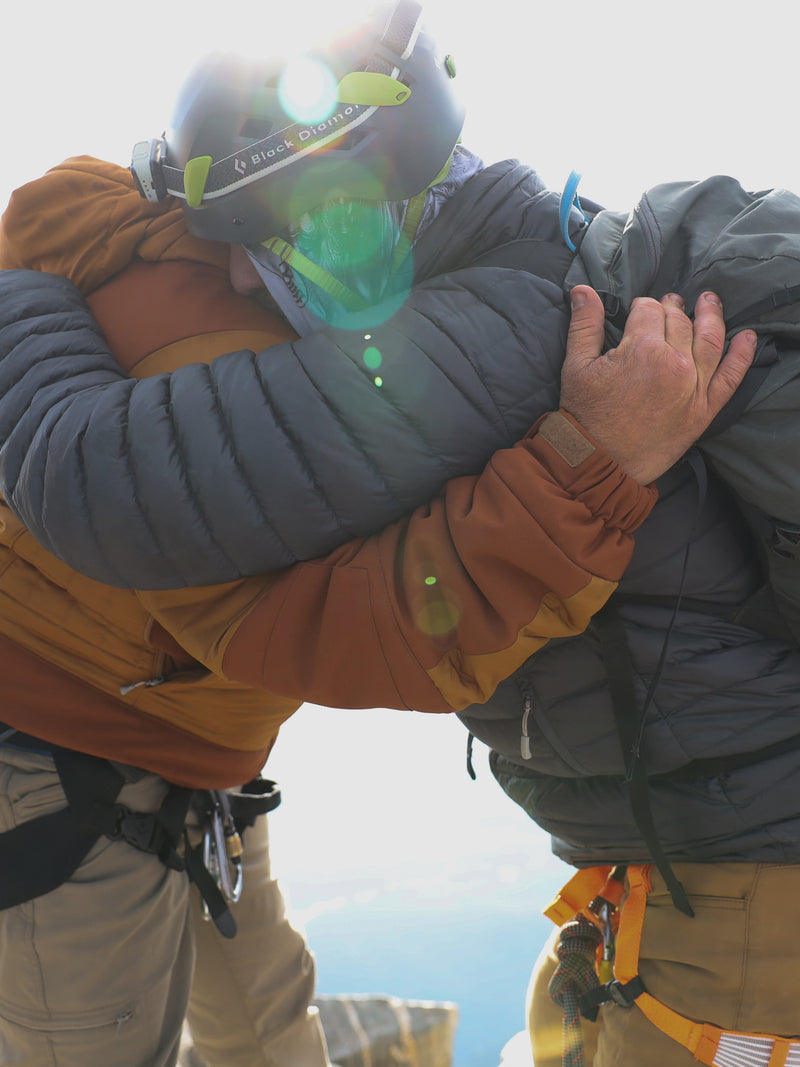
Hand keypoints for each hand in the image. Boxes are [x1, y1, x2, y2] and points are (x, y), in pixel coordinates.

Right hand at [560, 286, 756, 483]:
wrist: (599, 463)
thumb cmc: (584, 416)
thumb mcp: (576, 366)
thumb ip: (584, 325)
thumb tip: (582, 290)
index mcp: (642, 349)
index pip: (649, 311)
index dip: (641, 307)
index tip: (637, 312)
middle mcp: (674, 364)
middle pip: (679, 322)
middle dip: (672, 308)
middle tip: (670, 303)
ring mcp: (694, 387)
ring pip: (710, 340)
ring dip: (711, 316)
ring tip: (709, 301)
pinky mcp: (704, 410)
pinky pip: (731, 378)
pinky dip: (743, 355)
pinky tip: (749, 337)